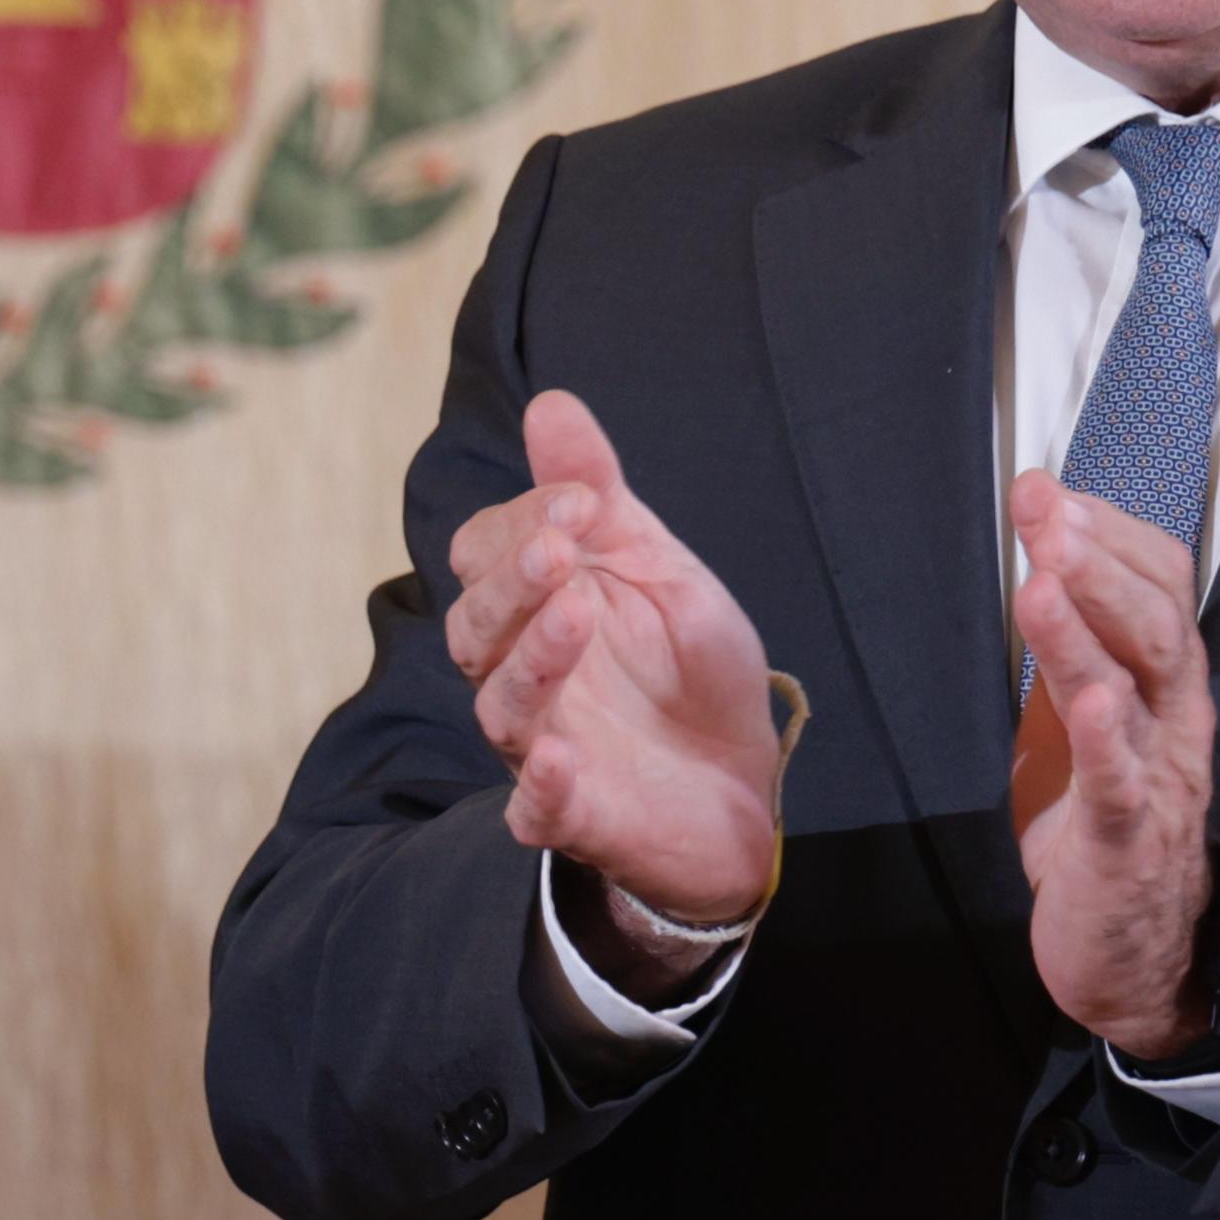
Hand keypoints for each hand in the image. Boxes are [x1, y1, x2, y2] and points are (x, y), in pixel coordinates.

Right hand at [444, 390, 792, 991]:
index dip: (524, 521)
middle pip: (473, 628)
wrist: (746, 778)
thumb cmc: (687, 669)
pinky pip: (534, 812)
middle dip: (513, 585)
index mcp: (533, 607)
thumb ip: (601, 497)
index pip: (486, 553)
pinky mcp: (573, 816)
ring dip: (530, 660)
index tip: (584, 499)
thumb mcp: (658, 567)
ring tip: (577, 617)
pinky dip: (541, 787)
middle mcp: (520, 673)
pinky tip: (561, 757)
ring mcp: (541, 747)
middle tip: (562, 552)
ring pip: (499, 708)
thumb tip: (551, 403)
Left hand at [1008, 472, 1219, 1058]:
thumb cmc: (1105, 828)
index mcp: (1163, 688)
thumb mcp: (1088, 725)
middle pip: (1155, 622)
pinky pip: (1123, 784)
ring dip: (1091, 626)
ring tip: (1048, 570)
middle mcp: (1173, 721)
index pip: (1160, 587)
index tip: (1051, 485)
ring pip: (1138, 688)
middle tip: (1045, 503)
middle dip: (1098, 557)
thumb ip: (1074, 652)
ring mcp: (1158, 779)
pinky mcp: (1128, 842)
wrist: (1139, 957)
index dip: (1111, 532)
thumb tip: (1043, 568)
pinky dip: (1106, 739)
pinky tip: (1089, 700)